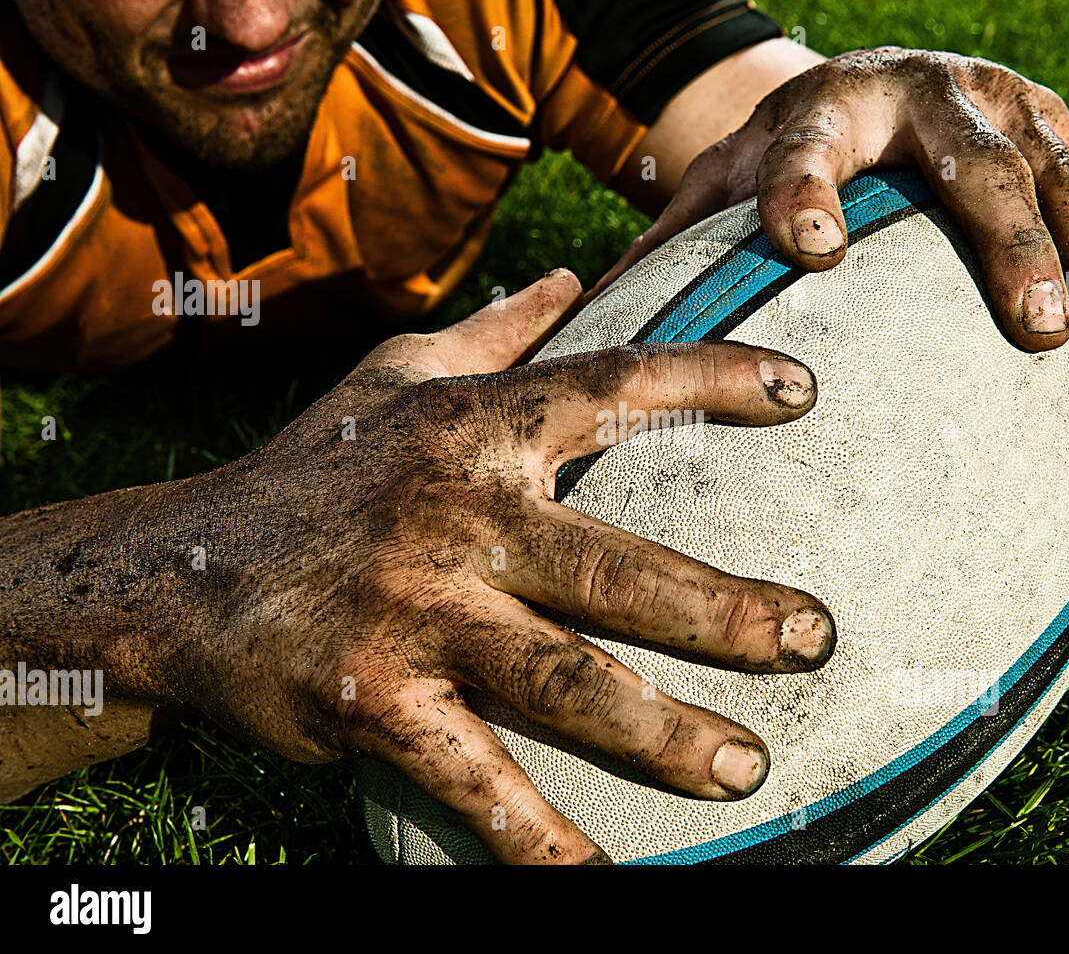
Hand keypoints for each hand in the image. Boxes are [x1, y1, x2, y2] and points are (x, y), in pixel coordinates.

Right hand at [156, 271, 834, 862]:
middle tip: (815, 639)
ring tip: (746, 769)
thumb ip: (495, 330)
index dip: (715, 378)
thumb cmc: (310, 468)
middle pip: (617, 565)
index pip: (614, 384)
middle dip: (726, 611)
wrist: (170, 574)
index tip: (806, 393)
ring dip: (664, 734)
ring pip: (566, 682)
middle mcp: (450, 512)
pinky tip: (601, 876)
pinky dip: (539, 837)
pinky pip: (475, 779)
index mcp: (469, 425)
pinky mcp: (372, 702)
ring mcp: (411, 612)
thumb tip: (573, 274)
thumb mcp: (393, 375)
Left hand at [598, 47, 1068, 370]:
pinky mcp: (1055, 129)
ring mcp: (1003, 104)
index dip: (807, 191)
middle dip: (1008, 245)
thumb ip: (671, 251)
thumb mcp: (722, 189)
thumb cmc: (781, 159)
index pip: (808, 150)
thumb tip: (583, 336)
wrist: (864, 88)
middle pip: (974, 165)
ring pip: (1064, 179)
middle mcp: (924, 92)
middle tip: (1030, 329)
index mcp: (823, 109)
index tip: (809, 250)